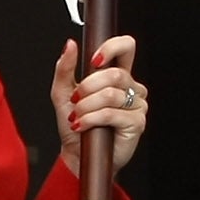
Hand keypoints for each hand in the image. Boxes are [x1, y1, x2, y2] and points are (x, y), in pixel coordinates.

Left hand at [56, 35, 147, 176]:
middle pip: (115, 74)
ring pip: (111, 95)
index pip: (126, 47)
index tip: (94, 60)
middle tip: (76, 100)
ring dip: (86, 107)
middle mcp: (131, 87)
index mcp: (117, 75)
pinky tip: (82, 125)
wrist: (77, 154)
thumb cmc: (74, 125)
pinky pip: (111, 113)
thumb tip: (70, 45)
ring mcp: (137, 104)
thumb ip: (65, 68)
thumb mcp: (62, 93)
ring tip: (78, 117)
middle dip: (88, 87)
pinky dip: (91, 119)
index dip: (112, 47)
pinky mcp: (137, 122)